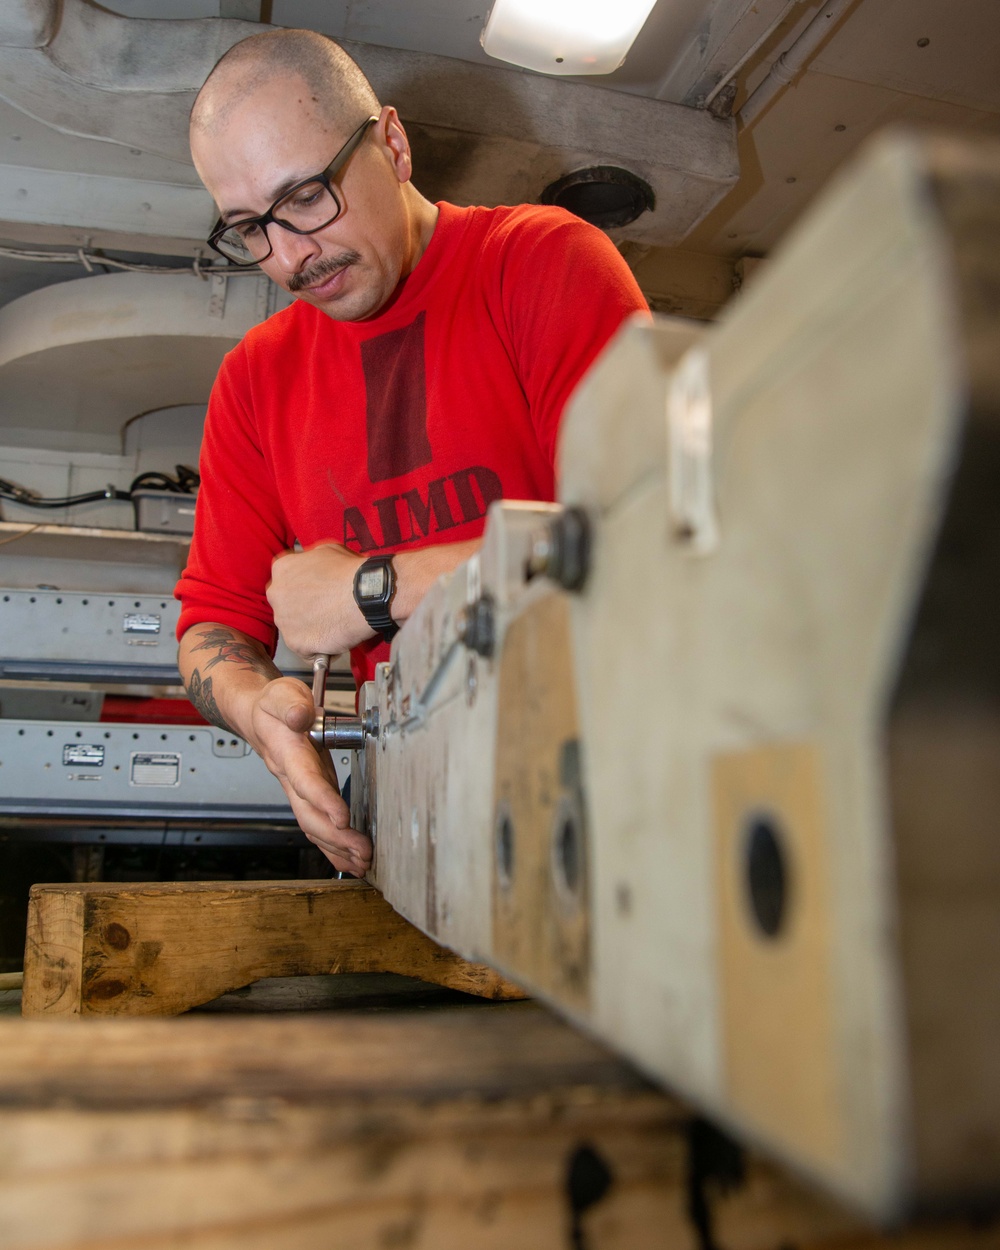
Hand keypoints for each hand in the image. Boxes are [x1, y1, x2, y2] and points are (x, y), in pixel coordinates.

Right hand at [239, 675, 372, 873]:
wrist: (257, 717)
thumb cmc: (274, 705)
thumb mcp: (281, 694)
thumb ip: (290, 704)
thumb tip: (300, 715)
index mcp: (286, 753)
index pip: (304, 780)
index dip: (322, 800)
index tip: (342, 818)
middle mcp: (291, 778)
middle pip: (309, 816)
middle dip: (335, 838)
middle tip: (362, 852)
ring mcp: (299, 791)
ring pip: (313, 827)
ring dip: (337, 848)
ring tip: (363, 863)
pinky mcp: (310, 795)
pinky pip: (317, 826)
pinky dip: (333, 847)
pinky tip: (350, 861)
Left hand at [266, 542, 372, 658]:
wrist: (366, 595)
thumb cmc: (351, 572)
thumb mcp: (328, 550)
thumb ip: (312, 560)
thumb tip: (316, 569)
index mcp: (282, 570)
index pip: (286, 583)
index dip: (304, 590)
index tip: (318, 594)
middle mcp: (276, 595)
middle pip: (286, 607)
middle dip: (304, 610)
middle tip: (327, 610)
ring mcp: (284, 621)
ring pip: (294, 630)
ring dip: (311, 630)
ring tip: (334, 625)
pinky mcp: (295, 643)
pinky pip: (306, 651)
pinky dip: (319, 649)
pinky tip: (335, 640)